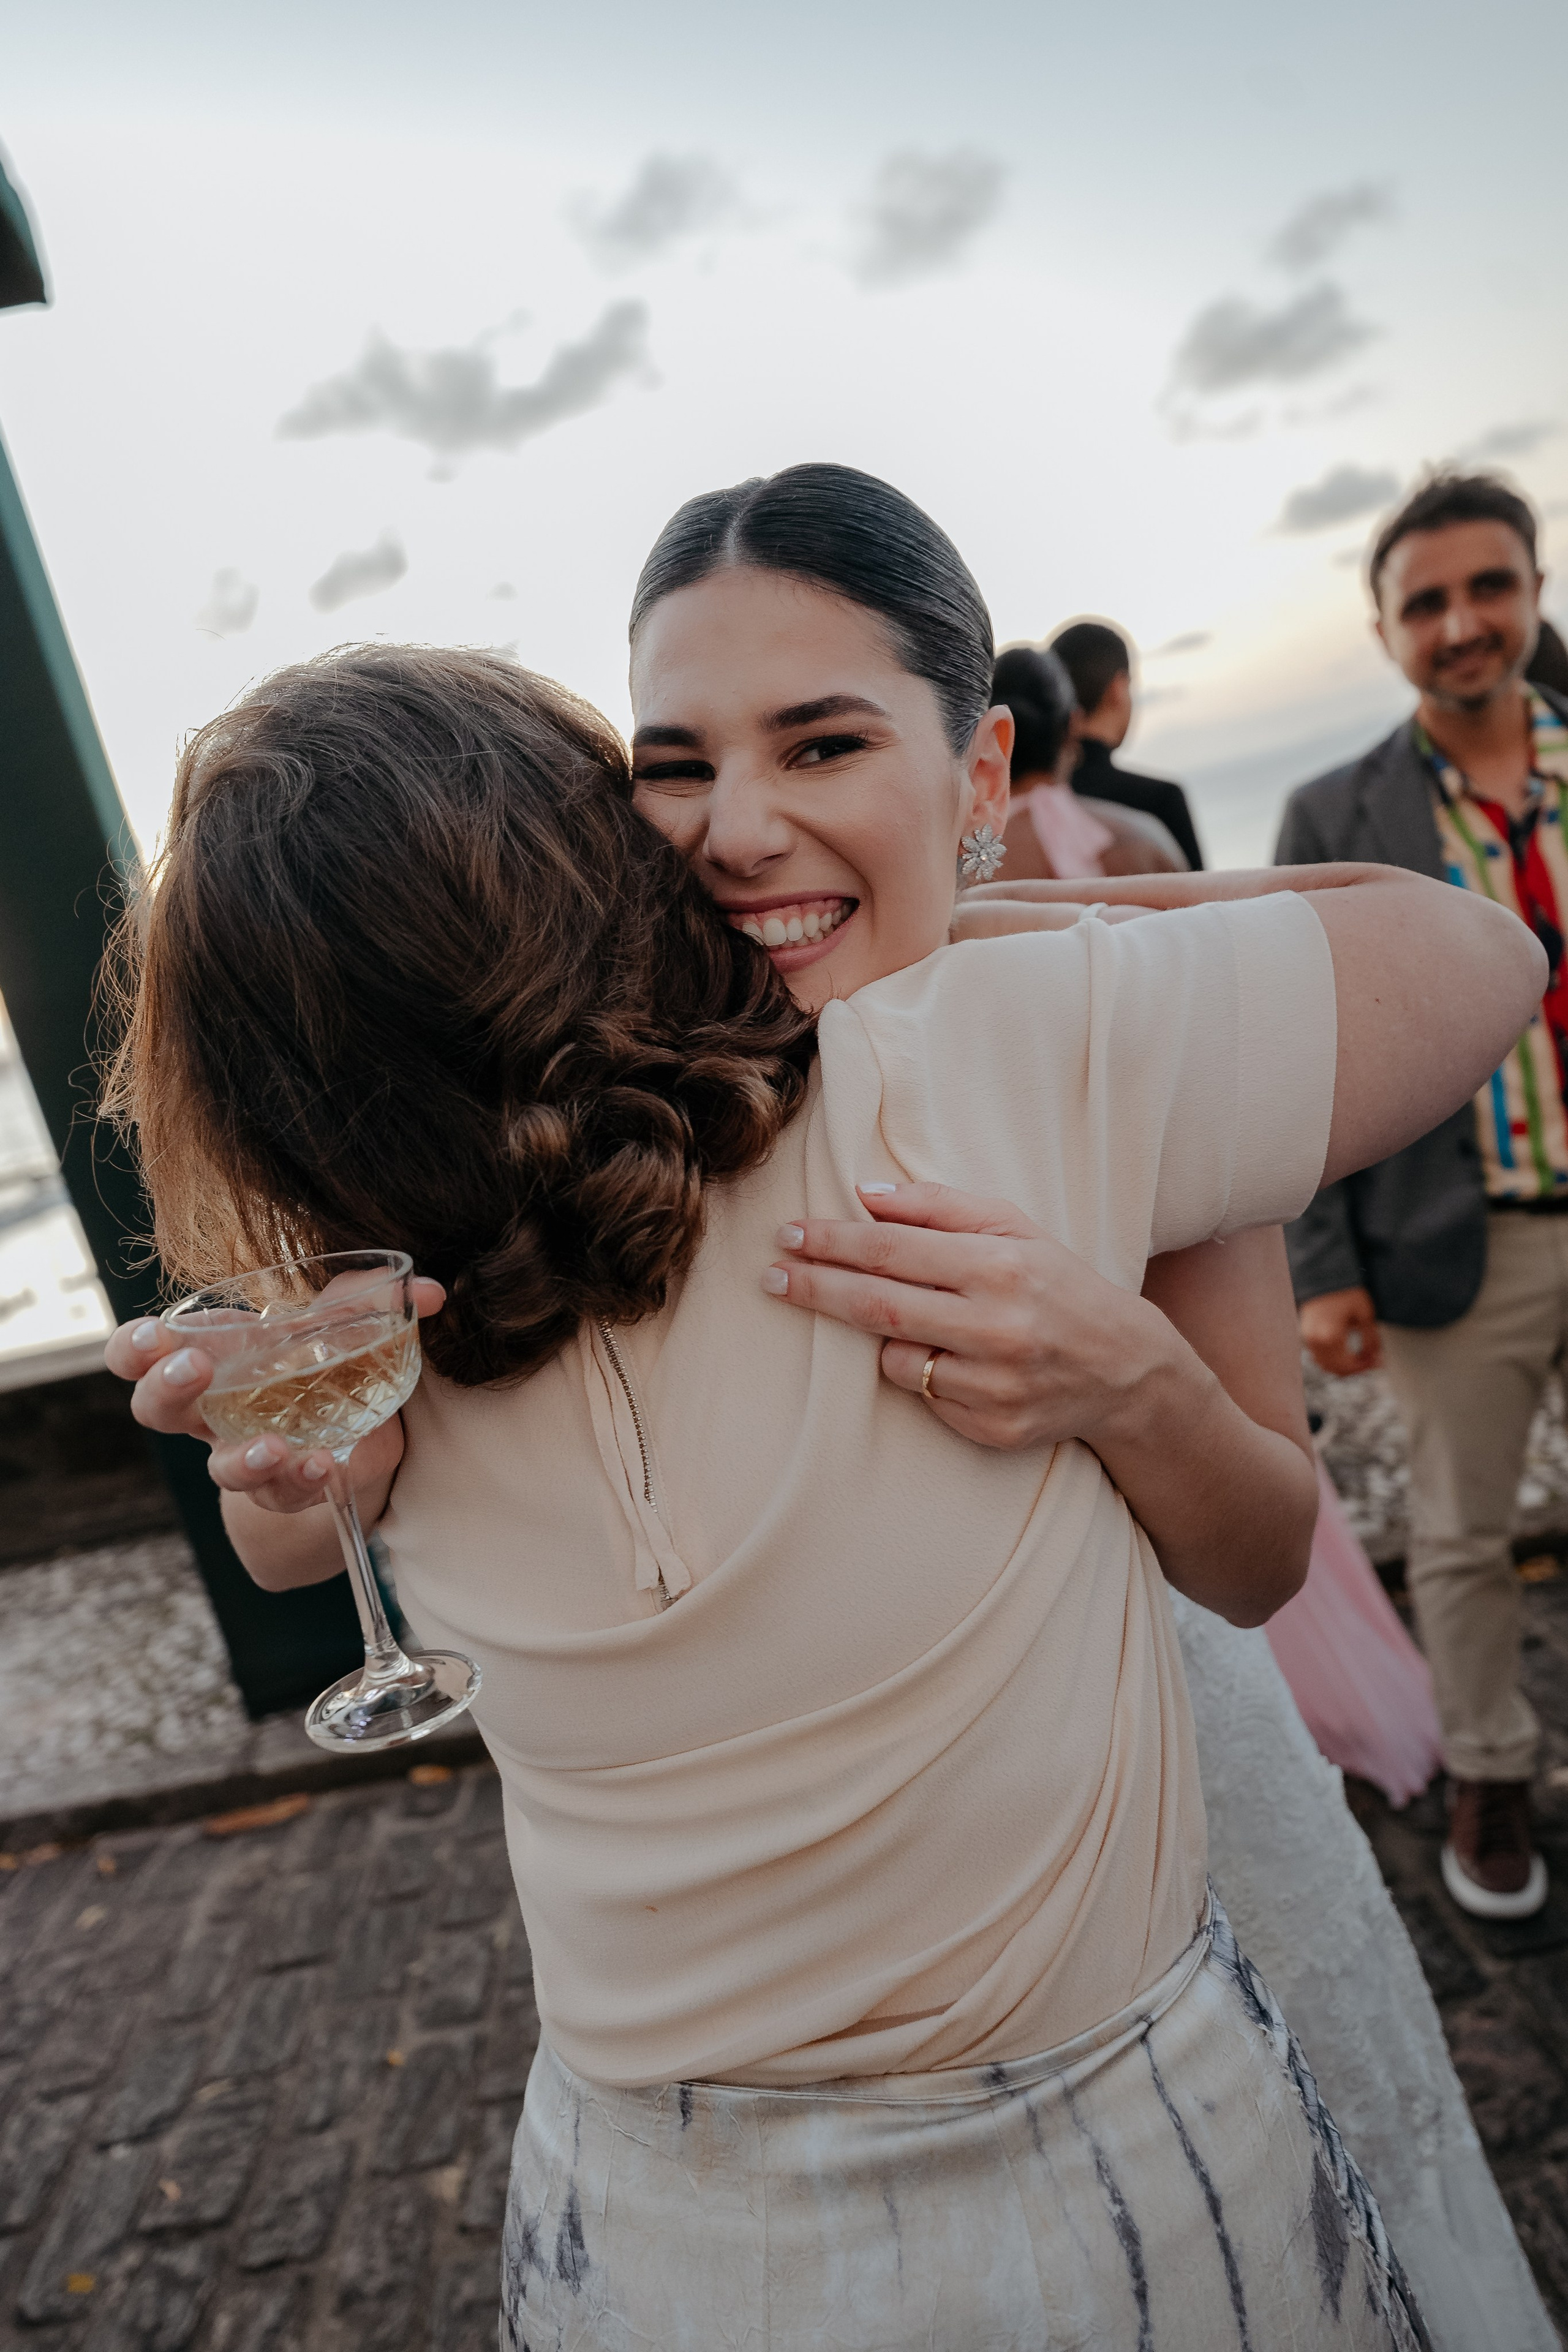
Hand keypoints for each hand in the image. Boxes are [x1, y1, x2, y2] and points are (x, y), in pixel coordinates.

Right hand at [103, 1276, 445, 1513]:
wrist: (361, 1443)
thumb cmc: (329, 1368)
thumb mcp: (342, 1327)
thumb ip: (373, 1300)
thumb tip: (431, 1291)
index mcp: (213, 1356)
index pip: (142, 1352)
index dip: (133, 1347)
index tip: (152, 1336)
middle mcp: (214, 1411)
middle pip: (154, 1409)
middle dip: (165, 1388)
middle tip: (196, 1370)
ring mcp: (246, 1454)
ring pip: (219, 1469)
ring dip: (241, 1458)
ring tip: (274, 1445)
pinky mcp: (286, 1488)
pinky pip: (282, 1493)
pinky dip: (302, 1478)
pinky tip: (324, 1465)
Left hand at [763, 1182, 1168, 1450]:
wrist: (1126, 1369)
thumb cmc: (1056, 1284)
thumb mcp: (1014, 1229)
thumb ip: (939, 1208)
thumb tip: (865, 1194)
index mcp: (999, 1267)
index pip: (891, 1251)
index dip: (831, 1242)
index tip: (788, 1234)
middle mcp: (995, 1328)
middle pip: (876, 1306)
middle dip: (814, 1287)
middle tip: (770, 1275)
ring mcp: (993, 1385)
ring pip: (895, 1359)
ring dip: (881, 1337)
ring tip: (909, 1320)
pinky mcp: (991, 1428)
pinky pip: (924, 1397)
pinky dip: (922, 1374)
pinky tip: (955, 1361)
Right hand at [1298, 1286, 1380, 1376]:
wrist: (1323, 1275)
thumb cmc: (1344, 1291)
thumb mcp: (1364, 1314)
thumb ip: (1371, 1339)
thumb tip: (1375, 1356)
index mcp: (1331, 1337)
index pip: (1349, 1366)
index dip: (1366, 1367)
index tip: (1378, 1362)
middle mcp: (1316, 1341)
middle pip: (1336, 1369)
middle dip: (1356, 1368)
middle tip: (1372, 1360)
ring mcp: (1308, 1339)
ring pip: (1325, 1365)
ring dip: (1343, 1366)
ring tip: (1360, 1356)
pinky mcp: (1305, 1334)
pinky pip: (1318, 1356)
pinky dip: (1332, 1359)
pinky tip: (1345, 1351)